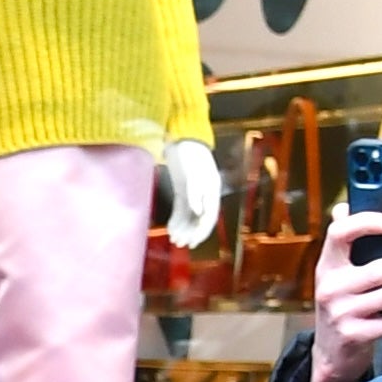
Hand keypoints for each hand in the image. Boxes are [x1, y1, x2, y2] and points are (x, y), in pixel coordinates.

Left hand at [161, 136, 222, 254]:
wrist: (181, 137)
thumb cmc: (189, 151)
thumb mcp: (193, 170)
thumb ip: (197, 190)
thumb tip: (199, 211)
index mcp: (211, 188)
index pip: (209, 215)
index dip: (201, 231)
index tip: (192, 242)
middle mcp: (204, 192)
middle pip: (199, 218)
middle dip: (191, 232)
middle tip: (180, 244)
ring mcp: (193, 191)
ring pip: (190, 215)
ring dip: (183, 228)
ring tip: (174, 239)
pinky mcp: (183, 189)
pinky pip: (181, 208)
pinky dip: (177, 219)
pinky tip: (170, 228)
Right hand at [308, 203, 381, 381]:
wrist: (328, 355)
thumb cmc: (342, 305)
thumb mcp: (336, 275)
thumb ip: (344, 245)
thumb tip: (345, 206)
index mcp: (328, 265)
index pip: (339, 234)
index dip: (365, 223)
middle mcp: (331, 287)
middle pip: (379, 270)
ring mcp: (341, 313)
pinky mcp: (352, 336)